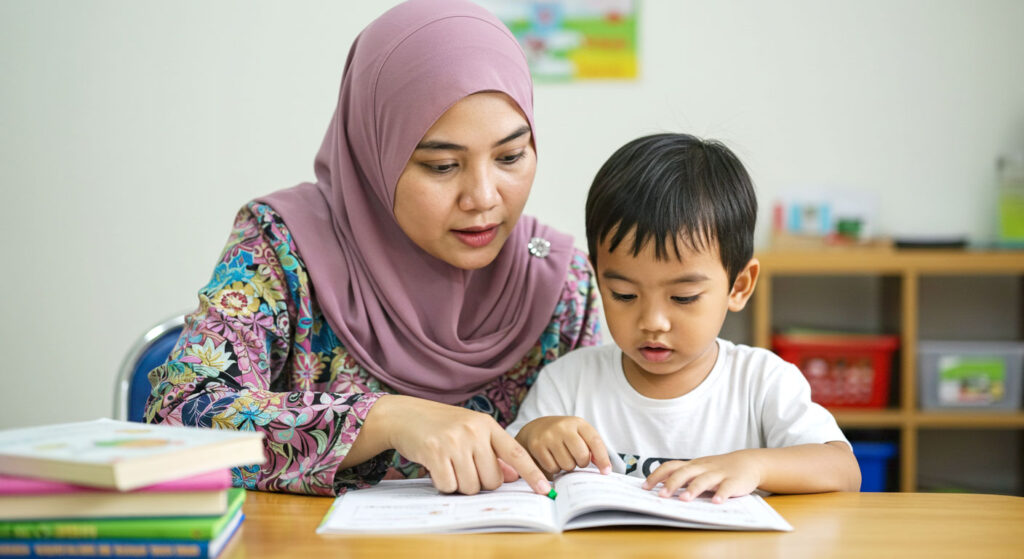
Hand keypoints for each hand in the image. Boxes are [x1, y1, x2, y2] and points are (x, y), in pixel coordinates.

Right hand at [376, 395, 550, 495]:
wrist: (405, 415)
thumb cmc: (442, 426)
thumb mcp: (471, 432)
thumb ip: (492, 452)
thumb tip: (512, 476)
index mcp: (487, 425)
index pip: (516, 453)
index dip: (532, 474)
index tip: (546, 490)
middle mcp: (474, 431)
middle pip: (492, 480)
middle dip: (480, 483)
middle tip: (464, 468)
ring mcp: (454, 441)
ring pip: (471, 486)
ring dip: (460, 485)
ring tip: (449, 466)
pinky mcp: (435, 452)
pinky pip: (449, 486)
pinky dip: (443, 485)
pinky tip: (437, 469)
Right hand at [514, 416, 611, 476]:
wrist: (536, 428)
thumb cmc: (564, 435)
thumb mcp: (579, 434)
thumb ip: (592, 447)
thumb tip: (604, 468)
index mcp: (578, 423)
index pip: (595, 441)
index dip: (603, 458)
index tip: (606, 472)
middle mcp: (563, 427)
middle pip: (582, 456)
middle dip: (582, 462)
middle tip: (576, 459)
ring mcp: (549, 436)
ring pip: (567, 465)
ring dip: (567, 466)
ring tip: (563, 457)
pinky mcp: (537, 446)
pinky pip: (553, 468)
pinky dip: (555, 468)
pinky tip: (552, 459)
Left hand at [643, 451, 761, 503]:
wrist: (748, 462)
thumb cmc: (718, 469)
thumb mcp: (699, 470)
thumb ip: (682, 477)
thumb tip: (659, 487)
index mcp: (692, 465)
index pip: (671, 466)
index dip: (657, 475)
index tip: (645, 487)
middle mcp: (703, 468)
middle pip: (685, 473)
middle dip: (672, 484)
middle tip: (661, 496)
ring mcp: (719, 474)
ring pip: (704, 480)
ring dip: (693, 489)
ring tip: (684, 500)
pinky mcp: (734, 481)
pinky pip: (727, 488)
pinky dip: (721, 494)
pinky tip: (716, 502)